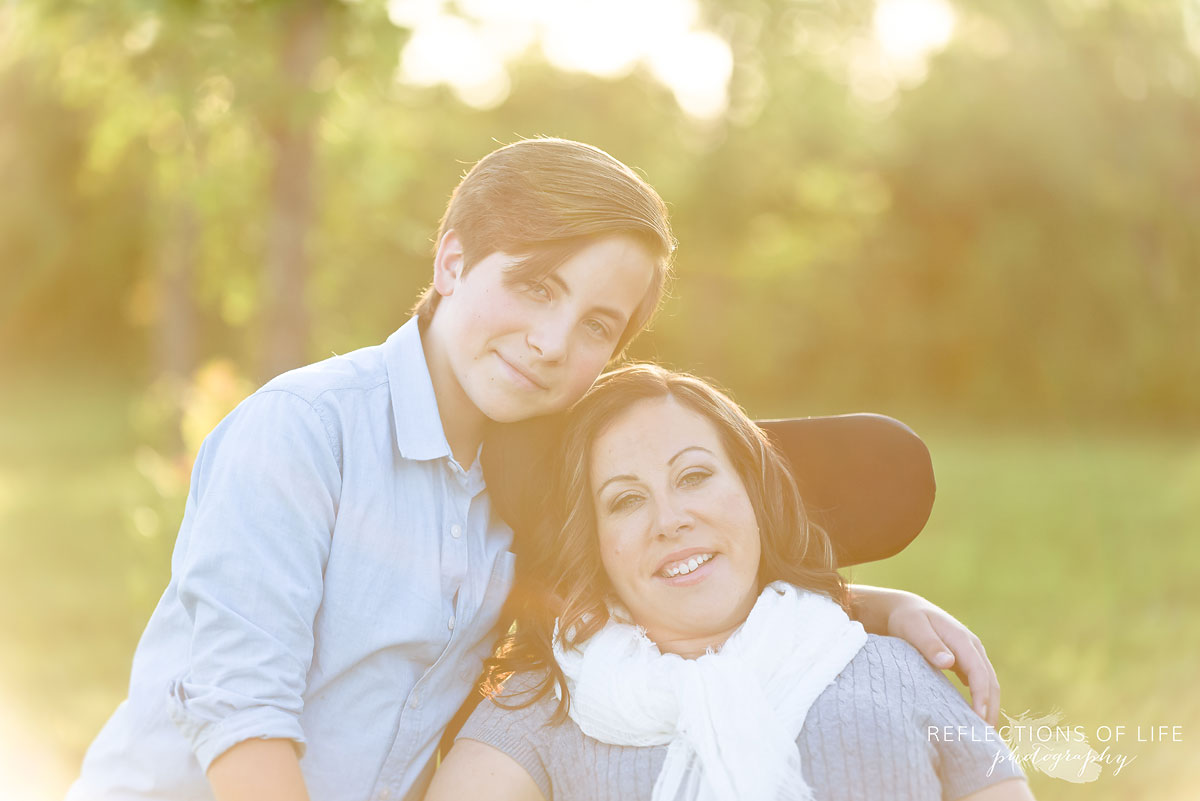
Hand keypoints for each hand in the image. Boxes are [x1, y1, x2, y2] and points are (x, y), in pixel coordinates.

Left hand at [850, 585, 999, 725]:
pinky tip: (974, 716)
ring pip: (988, 683)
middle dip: (991, 707)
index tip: (979, 718)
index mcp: (962, 639)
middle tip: (985, 736)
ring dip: (989, 706)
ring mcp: (971, 654)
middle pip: (990, 681)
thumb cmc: (908, 619)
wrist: (906, 609)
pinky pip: (978, 682)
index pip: (979, 672)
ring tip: (983, 732)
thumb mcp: (914, 628)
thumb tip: (949, 662)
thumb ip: (930, 644)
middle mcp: (972, 647)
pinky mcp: (965, 661)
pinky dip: (981, 699)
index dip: (981, 696)